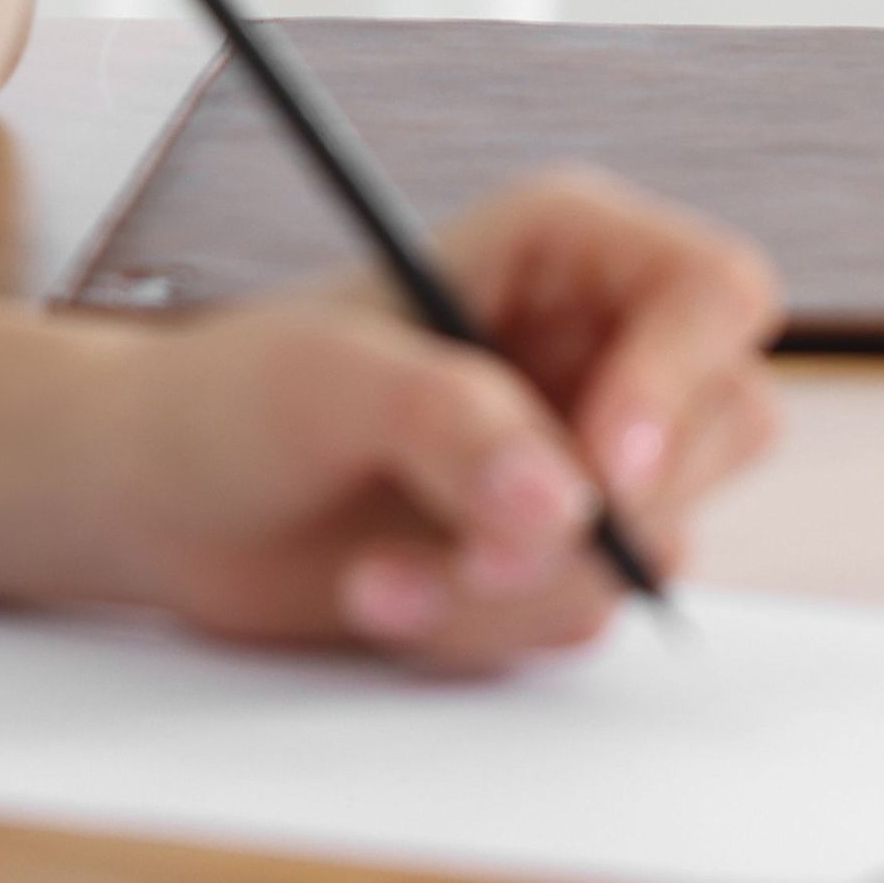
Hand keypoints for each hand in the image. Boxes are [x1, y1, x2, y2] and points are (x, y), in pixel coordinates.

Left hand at [0, 169, 786, 670]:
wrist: (162, 507)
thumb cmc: (228, 400)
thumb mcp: (321, 383)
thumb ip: (449, 422)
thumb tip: (561, 503)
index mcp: (565, 252)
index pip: (712, 293)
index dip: (682, 378)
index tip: (605, 468)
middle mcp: (598, 350)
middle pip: (721, 429)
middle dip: (607, 513)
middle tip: (483, 553)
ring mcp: (584, 461)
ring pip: (653, 544)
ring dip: (512, 588)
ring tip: (383, 578)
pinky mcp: (552, 557)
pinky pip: (580, 616)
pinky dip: (479, 629)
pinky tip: (382, 596)